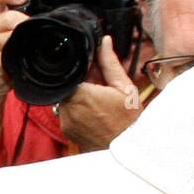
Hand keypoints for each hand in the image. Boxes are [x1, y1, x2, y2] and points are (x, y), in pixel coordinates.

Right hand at [0, 0, 30, 134]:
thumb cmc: (4, 62)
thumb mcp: (14, 38)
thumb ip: (24, 22)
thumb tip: (47, 10)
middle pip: (6, 16)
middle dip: (23, 21)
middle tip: (32, 28)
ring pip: (7, 32)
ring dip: (21, 37)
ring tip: (28, 45)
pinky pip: (4, 51)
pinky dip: (15, 53)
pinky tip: (20, 56)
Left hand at [58, 35, 142, 151]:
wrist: (127, 151)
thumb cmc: (128, 121)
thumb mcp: (124, 87)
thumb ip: (110, 63)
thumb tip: (105, 42)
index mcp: (81, 94)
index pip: (70, 71)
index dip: (81, 67)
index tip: (93, 68)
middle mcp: (68, 108)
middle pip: (68, 84)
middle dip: (81, 80)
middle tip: (100, 84)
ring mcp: (65, 121)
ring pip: (67, 98)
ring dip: (79, 94)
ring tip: (99, 99)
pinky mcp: (66, 130)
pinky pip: (67, 112)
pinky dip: (78, 108)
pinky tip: (94, 112)